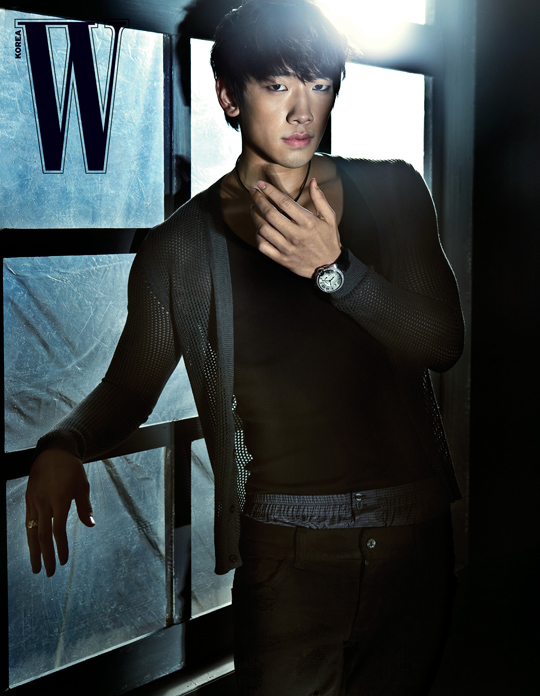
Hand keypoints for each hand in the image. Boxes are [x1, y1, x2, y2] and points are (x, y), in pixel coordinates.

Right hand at [25, 448, 93, 575]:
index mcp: (60, 499)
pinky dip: (29, 537)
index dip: (61, 547)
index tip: (64, 561)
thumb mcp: (83, 485)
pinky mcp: (28, 499)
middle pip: (42, 535)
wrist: (53, 452)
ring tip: (36, 568)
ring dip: (34, 551)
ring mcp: (34, 501)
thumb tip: (91, 525)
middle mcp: (44, 502)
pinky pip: (27, 522)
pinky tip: (32, 547)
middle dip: (46, 556)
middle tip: (49, 573)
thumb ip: (85, 506)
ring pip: (31, 531)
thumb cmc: (72, 469)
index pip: (58, 530)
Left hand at [250, 177, 340, 277]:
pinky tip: (258, 228)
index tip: (261, 184)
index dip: (270, 191)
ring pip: (264, 229)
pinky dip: (258, 236)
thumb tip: (312, 181)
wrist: (328, 267)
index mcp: (308, 222)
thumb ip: (320, 199)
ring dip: (255, 216)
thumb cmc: (328, 240)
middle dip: (258, 200)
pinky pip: (263, 246)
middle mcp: (296, 234)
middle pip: (270, 214)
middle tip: (253, 192)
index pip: (284, 203)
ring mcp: (287, 248)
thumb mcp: (330, 218)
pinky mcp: (281, 259)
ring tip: (253, 208)